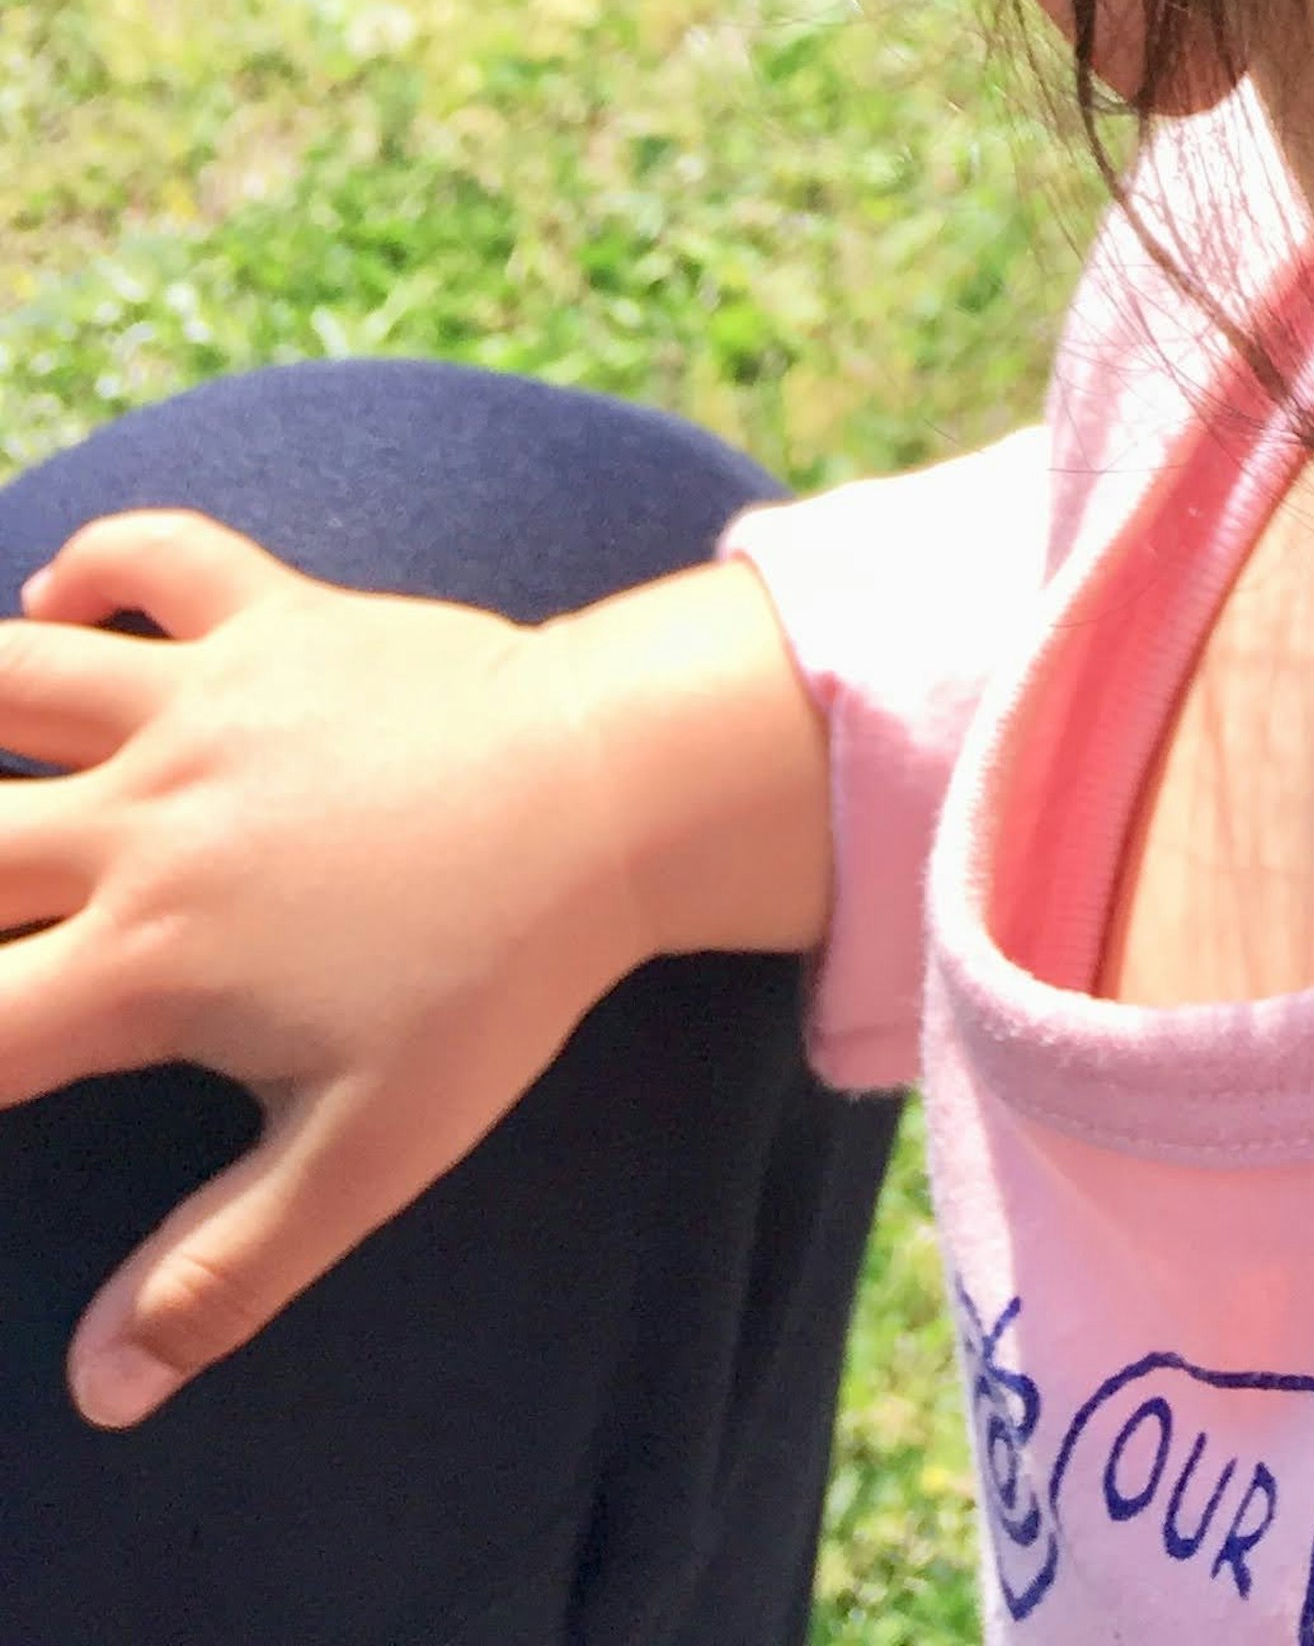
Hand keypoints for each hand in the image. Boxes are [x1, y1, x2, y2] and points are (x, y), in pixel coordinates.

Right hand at [0, 517, 830, 1428]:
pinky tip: (66, 601)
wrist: (619, 793)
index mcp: (145, 964)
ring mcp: (204, 702)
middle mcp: (145, 821)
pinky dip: (99, 560)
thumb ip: (223, 1273)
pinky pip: (157, 554)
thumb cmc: (499, 981)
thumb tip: (102, 1394)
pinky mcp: (276, 614)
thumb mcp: (366, 1153)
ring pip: (13, 676)